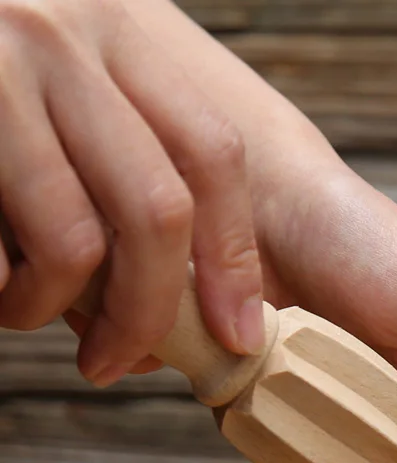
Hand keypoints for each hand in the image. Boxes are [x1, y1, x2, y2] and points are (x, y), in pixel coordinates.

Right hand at [0, 0, 264, 384]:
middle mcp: (59, 40)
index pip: (213, 155)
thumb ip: (126, 166)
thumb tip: (168, 323)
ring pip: (72, 243)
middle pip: (157, 211)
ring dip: (50, 307)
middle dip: (146, 312)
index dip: (235, 259)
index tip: (237, 333)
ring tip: (23, 306)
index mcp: (116, 34)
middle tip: (115, 359)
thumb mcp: (68, 89)